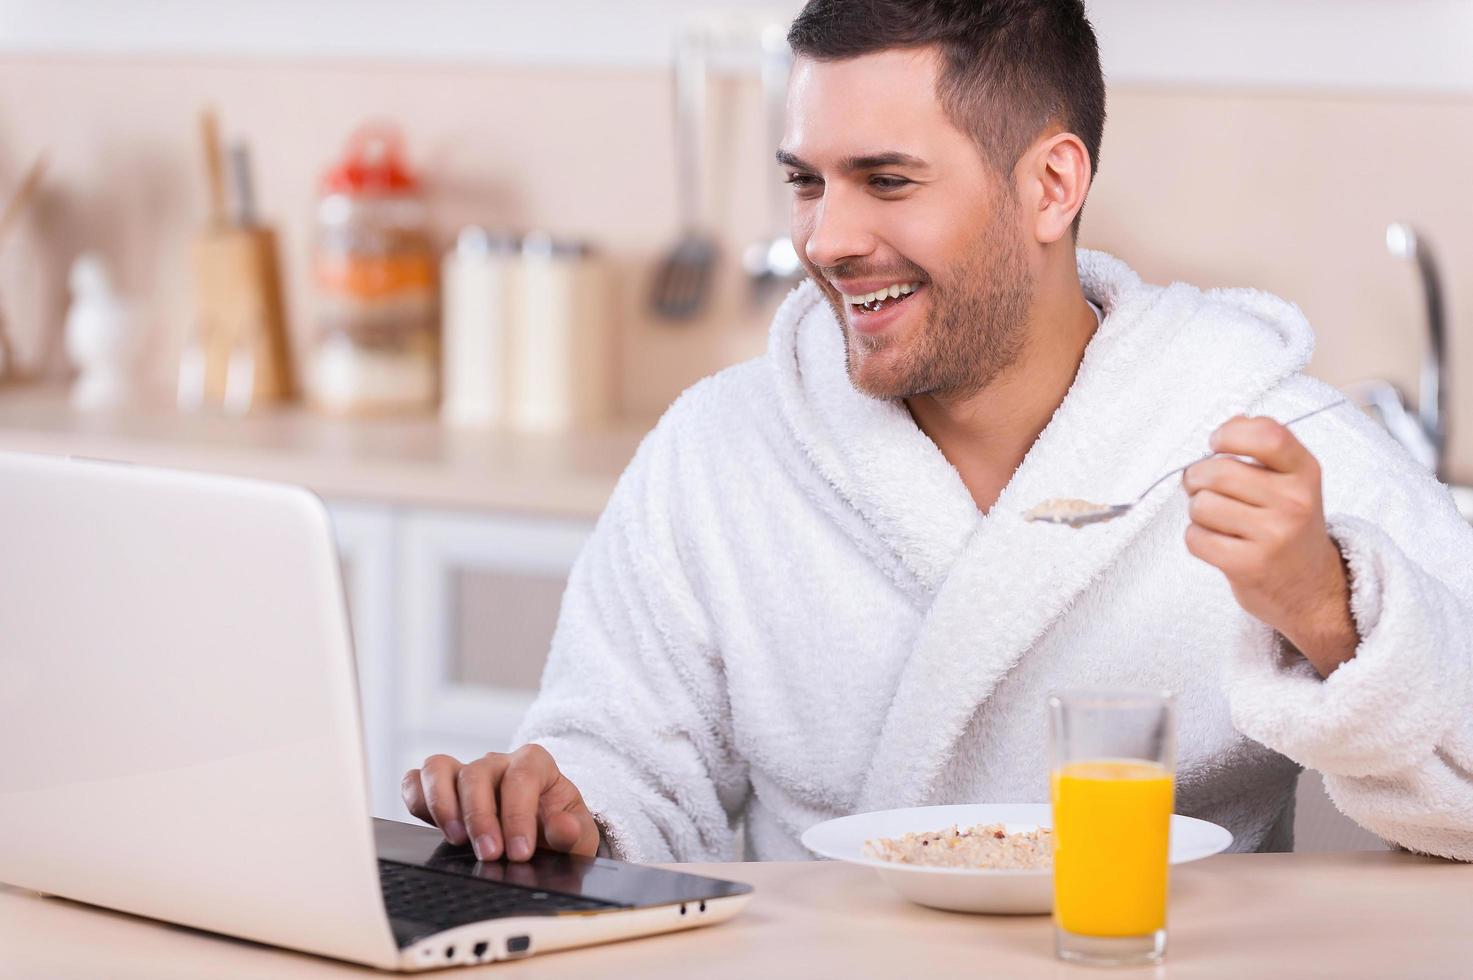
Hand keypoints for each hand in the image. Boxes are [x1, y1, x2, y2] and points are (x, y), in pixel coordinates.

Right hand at [401, 744, 600, 861]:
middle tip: (490, 854)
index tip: (520, 852)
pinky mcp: (440, 788)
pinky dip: (415, 798)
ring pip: (439, 769)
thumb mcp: (577, 833)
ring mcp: (465, 772)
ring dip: (443, 805)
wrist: (541, 833)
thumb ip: (574, 831)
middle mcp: (496, 763)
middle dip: (481, 818)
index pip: (521, 777)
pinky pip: (416, 780)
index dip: (518, 815)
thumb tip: (564, 829)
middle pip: (477, 774)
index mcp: (534, 764)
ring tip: (456, 839)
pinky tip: (428, 824)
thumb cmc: (556, 828)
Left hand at [1182, 415, 1356, 675]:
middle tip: (1203, 487)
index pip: (1267, 434)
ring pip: (1202, 505)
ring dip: (1198, 512)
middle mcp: (1294, 501)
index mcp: (1305, 472)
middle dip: (1197, 477)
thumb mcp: (1290, 481)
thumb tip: (1228, 423)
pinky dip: (1197, 538)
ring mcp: (1273, 535)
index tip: (1217, 444)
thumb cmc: (1288, 525)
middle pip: (1219, 470)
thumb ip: (1261, 448)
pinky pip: (1196, 538)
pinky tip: (1217, 542)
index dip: (1230, 433)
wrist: (1311, 588)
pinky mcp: (1249, 566)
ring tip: (1218, 520)